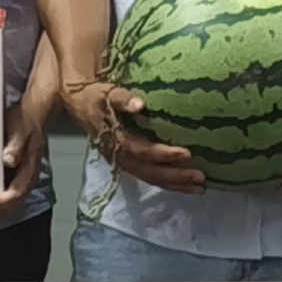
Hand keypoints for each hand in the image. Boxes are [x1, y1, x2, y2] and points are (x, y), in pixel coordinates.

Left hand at [0, 105, 49, 216]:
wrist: (37, 110)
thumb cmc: (27, 118)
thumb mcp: (21, 128)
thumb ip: (16, 145)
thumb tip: (8, 161)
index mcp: (30, 169)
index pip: (16, 194)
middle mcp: (26, 176)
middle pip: (13, 203)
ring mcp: (21, 175)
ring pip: (10, 199)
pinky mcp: (15, 171)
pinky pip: (6, 190)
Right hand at [67, 78, 205, 193]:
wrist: (80, 105)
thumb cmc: (96, 97)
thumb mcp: (107, 93)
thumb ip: (122, 98)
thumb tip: (140, 104)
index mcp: (116, 141)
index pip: (142, 152)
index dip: (164, 154)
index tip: (187, 153)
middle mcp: (121, 157)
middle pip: (150, 172)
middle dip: (175, 177)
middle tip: (201, 179)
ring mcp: (124, 162)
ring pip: (151, 178)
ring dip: (175, 184)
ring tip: (199, 188)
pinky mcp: (128, 162)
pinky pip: (149, 176)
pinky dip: (167, 182)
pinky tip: (184, 184)